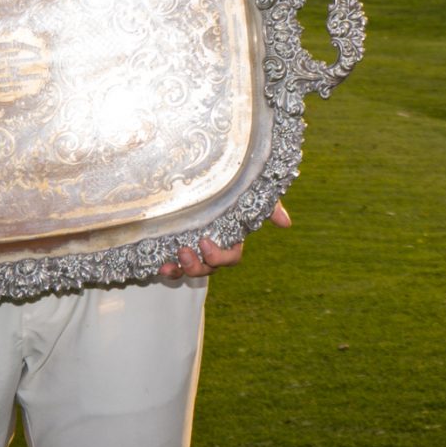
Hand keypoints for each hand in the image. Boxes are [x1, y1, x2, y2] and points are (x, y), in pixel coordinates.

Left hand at [160, 202, 290, 277]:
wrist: (203, 176)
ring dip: (181, 270)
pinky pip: (173, 265)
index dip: (219, 256)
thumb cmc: (233, 190)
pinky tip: (159, 266)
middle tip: (184, 251)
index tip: (204, 242)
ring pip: (190, 270)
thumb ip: (269, 207)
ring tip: (169, 262)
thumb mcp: (250, 195)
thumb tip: (286, 223)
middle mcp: (213, 249)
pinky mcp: (176, 246)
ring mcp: (195, 250)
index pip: (230, 258)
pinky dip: (167, 269)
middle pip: (208, 268)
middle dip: (197, 266)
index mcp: (231, 241)